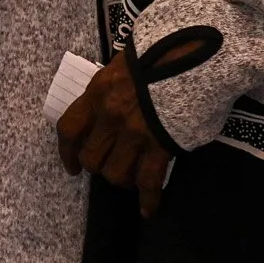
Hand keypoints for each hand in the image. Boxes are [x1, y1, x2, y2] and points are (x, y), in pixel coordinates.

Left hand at [56, 49, 173, 217]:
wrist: (196, 54)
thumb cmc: (160, 51)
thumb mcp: (123, 63)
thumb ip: (110, 87)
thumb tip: (106, 101)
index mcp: (98, 93)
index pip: (69, 129)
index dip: (67, 152)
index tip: (72, 166)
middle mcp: (111, 116)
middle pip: (91, 158)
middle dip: (98, 166)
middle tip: (111, 164)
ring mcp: (136, 133)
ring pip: (115, 174)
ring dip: (122, 180)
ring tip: (131, 177)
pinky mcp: (162, 146)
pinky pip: (148, 182)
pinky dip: (148, 200)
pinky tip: (148, 210)